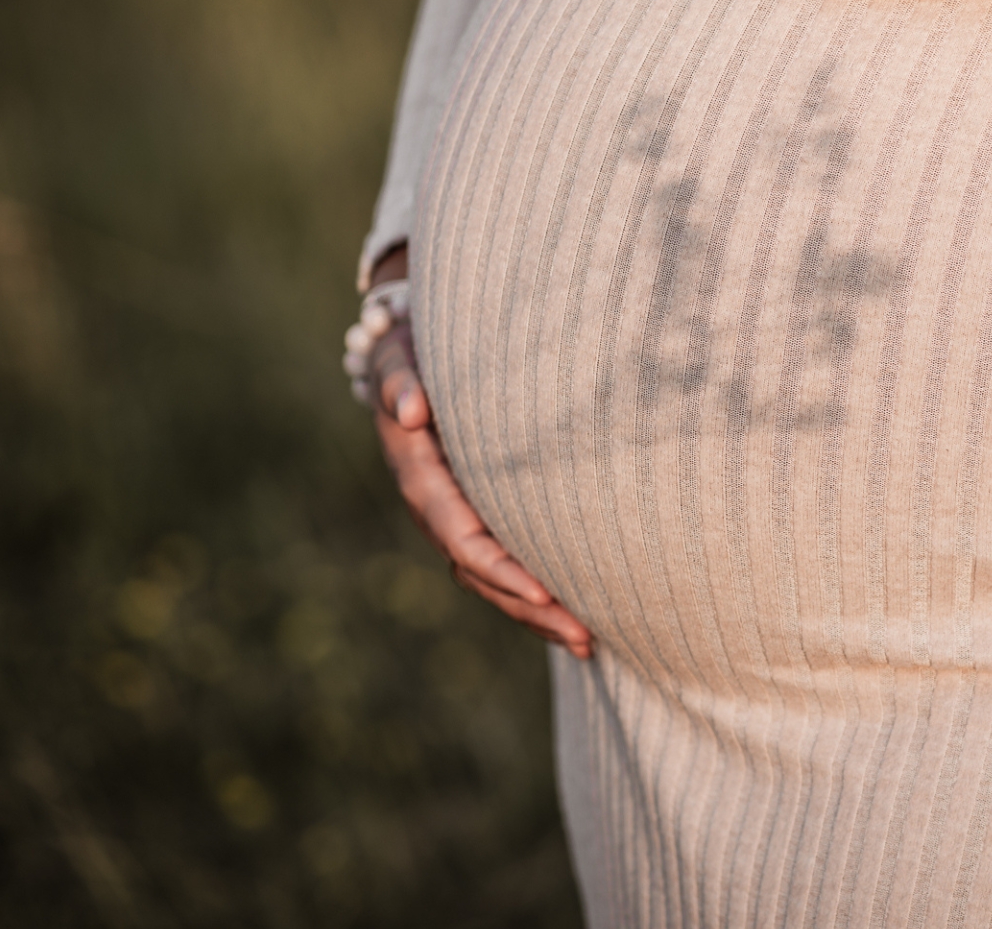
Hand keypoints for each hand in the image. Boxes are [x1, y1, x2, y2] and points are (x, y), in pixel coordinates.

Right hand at [366, 247, 592, 659]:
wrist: (415, 355)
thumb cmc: (417, 350)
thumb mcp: (402, 355)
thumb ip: (401, 378)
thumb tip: (410, 411)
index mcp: (419, 474)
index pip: (458, 534)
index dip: (497, 567)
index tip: (541, 590)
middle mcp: (436, 507)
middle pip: (480, 572)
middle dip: (528, 607)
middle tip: (584, 636)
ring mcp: (457, 517)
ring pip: (493, 580)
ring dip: (537, 614)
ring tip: (589, 642)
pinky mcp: (479, 516)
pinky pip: (505, 566)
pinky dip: (537, 594)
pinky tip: (580, 616)